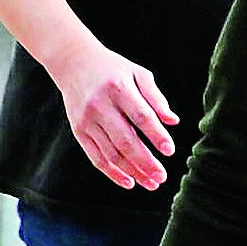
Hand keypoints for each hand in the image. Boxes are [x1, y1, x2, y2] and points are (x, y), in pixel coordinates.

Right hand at [53, 39, 179, 189]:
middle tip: (162, 177)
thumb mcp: (138, 73)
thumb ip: (156, 97)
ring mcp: (87, 120)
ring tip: (151, 183)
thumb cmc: (113, 69)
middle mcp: (100, 106)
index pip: (141, 116)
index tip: (170, 151)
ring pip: (111, 153)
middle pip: (125, 140)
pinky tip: (129, 182)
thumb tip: (173, 122)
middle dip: (145, 162)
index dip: (156, 135)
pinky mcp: (78, 131)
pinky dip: (112, 172)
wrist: (73, 62)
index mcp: (119, 88)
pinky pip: (96, 157)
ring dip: (132, 171)